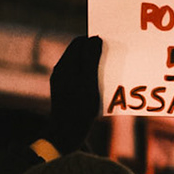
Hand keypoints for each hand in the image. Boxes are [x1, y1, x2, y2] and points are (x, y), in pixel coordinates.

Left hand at [46, 35, 102, 153]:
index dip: (94, 41)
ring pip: (81, 66)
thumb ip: (91, 59)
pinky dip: (91, 78)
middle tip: (111, 58)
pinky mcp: (66, 93)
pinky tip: (101, 87)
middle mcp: (61, 71)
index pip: (79, 42)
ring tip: (108, 73)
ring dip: (95, 67)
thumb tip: (95, 39)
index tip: (109, 45)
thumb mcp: (89, 81)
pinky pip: (80, 79)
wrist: (65, 135)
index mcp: (65, 65)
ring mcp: (62, 82)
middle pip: (80, 54)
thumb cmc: (78, 108)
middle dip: (95, 54)